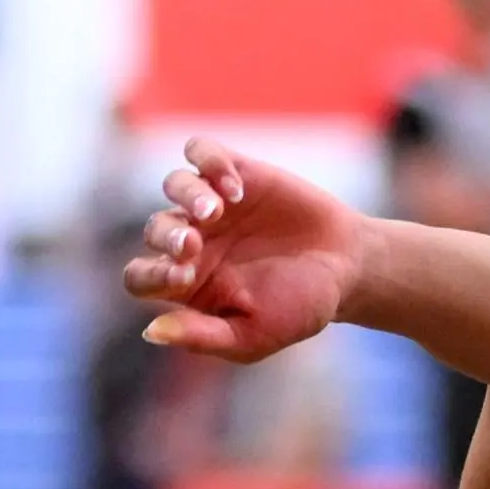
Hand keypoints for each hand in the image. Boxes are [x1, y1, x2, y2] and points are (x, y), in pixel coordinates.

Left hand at [125, 137, 367, 364]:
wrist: (347, 269)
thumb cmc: (301, 308)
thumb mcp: (255, 337)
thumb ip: (204, 337)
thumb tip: (150, 332)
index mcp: (188, 282)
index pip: (142, 277)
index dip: (152, 275)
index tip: (185, 276)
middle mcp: (192, 239)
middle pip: (154, 229)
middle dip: (167, 236)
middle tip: (193, 244)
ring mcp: (212, 202)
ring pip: (175, 184)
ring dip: (188, 196)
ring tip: (216, 211)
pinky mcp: (235, 171)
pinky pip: (201, 151)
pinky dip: (211, 163)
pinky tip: (236, 188)